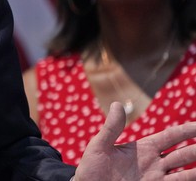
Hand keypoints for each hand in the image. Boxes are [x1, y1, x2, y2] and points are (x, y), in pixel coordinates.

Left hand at [75, 102, 195, 179]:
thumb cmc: (91, 169)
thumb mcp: (99, 146)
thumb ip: (111, 128)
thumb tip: (117, 104)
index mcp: (144, 149)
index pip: (171, 137)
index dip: (187, 130)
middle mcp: (155, 164)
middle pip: (184, 155)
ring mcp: (156, 180)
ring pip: (186, 173)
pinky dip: (189, 180)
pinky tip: (195, 176)